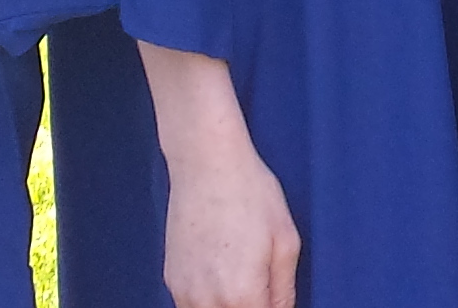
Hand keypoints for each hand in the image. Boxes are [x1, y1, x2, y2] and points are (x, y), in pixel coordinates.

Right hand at [139, 44, 298, 307]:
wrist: (206, 163)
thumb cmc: (250, 193)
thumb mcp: (286, 241)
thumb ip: (284, 291)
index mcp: (242, 295)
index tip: (273, 300)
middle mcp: (208, 301)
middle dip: (249, 307)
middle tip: (261, 288)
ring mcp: (184, 291)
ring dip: (227, 306)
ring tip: (242, 279)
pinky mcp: (171, 279)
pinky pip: (190, 304)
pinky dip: (207, 300)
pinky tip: (222, 274)